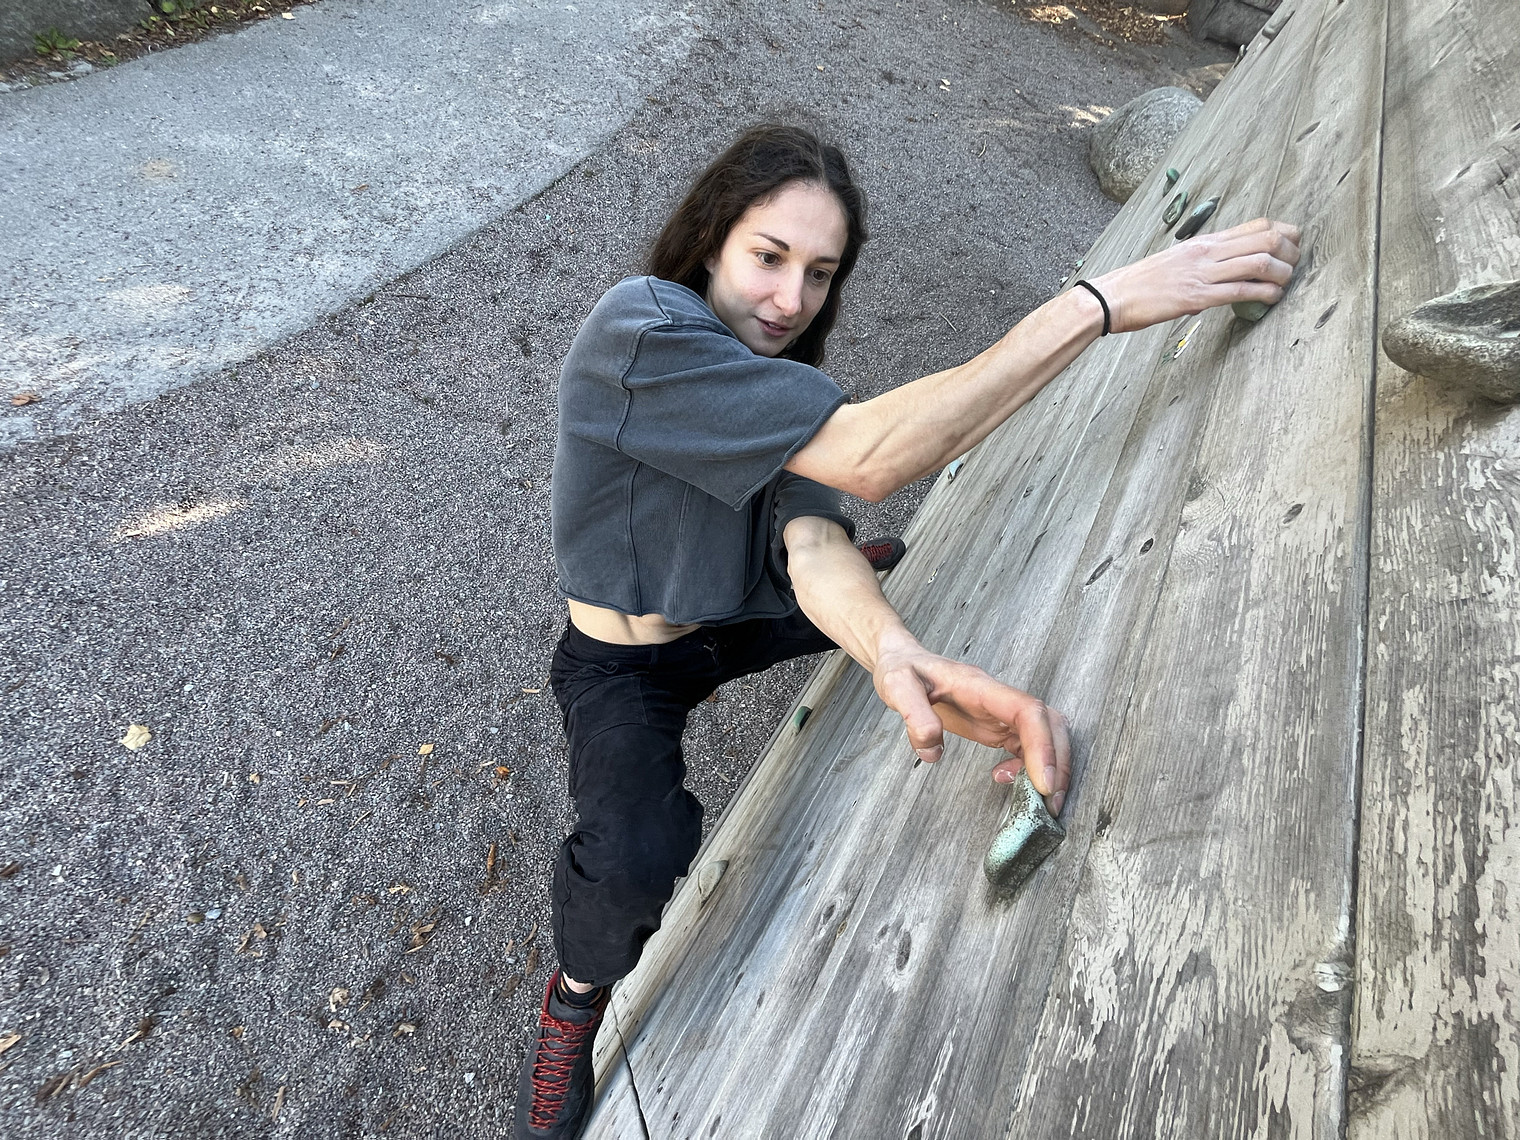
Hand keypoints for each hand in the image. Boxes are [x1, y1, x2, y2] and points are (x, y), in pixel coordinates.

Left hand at [872, 634, 1071, 813]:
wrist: (901, 659)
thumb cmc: (902, 669)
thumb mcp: (896, 686)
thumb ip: (914, 715)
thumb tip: (932, 751)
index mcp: (980, 686)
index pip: (1028, 710)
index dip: (1042, 745)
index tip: (1042, 782)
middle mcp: (998, 698)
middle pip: (1049, 724)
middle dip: (1057, 762)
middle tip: (1050, 803)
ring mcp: (1000, 712)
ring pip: (1045, 735)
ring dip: (1050, 767)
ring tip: (1038, 800)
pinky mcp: (996, 725)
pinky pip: (1026, 745)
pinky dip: (1028, 766)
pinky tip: (1006, 778)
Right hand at [1091, 217, 1300, 333]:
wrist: (1112, 297)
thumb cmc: (1141, 283)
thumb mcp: (1177, 262)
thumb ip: (1204, 264)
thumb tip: (1225, 274)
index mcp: (1203, 241)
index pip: (1256, 224)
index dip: (1285, 231)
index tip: (1294, 245)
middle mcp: (1207, 252)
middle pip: (1266, 238)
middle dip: (1291, 251)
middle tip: (1295, 265)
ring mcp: (1203, 273)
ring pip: (1260, 262)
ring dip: (1283, 274)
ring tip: (1286, 284)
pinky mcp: (1197, 297)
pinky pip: (1241, 291)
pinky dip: (1265, 295)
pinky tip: (1272, 300)